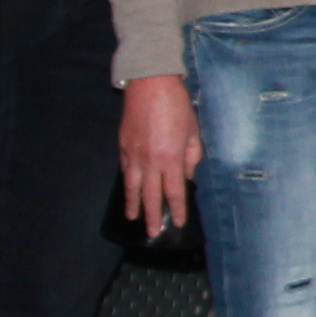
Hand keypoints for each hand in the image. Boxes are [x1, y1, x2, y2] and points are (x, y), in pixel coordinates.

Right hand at [120, 76, 202, 237]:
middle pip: (151, 196)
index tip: (178, 222)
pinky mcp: (122, 145)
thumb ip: (192, 156)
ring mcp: (133, 154)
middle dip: (153, 216)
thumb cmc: (177, 105)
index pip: (175, 192)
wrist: (150, 84)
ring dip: (133, 204)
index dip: (177, 209)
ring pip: (132, 187)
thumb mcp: (193, 131)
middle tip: (152, 232)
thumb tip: (187, 175)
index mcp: (171, 158)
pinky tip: (128, 190)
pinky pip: (124, 170)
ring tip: (133, 218)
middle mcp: (150, 161)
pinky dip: (127, 183)